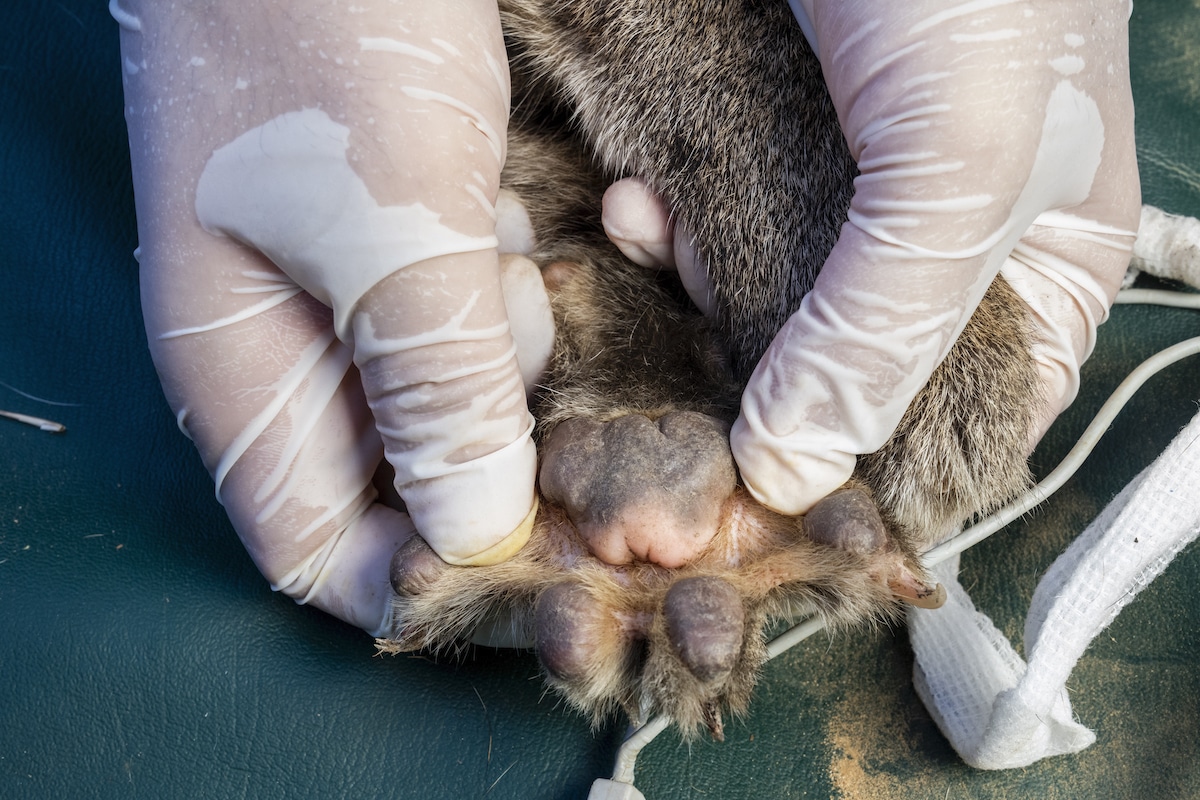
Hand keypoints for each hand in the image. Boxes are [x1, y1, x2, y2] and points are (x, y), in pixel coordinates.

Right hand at [117, 0, 549, 634]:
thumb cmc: (317, 30)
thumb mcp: (385, 218)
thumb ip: (430, 383)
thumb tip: (477, 530)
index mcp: (247, 373)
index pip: (321, 555)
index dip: (424, 589)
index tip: (542, 583)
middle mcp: (301, 353)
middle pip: (403, 489)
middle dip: (501, 486)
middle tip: (606, 462)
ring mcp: (357, 292)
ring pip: (454, 405)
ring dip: (516, 380)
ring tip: (524, 282)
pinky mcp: (411, 240)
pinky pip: (476, 320)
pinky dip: (517, 301)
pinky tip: (516, 226)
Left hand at [607, 0, 1140, 518]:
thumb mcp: (966, 156)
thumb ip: (888, 319)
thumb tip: (794, 466)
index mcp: (1033, 261)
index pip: (971, 415)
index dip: (881, 460)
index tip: (786, 485)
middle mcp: (934, 241)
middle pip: (841, 371)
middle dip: (762, 374)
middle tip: (704, 363)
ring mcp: (837, 196)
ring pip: (757, 309)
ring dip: (694, 293)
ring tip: (660, 239)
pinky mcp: (754, 148)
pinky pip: (703, 231)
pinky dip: (664, 231)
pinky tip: (642, 206)